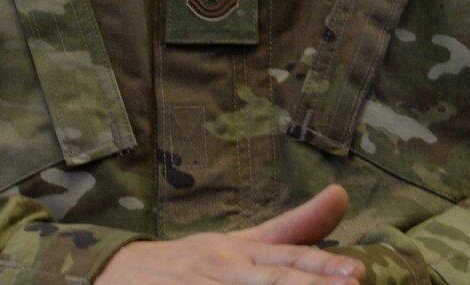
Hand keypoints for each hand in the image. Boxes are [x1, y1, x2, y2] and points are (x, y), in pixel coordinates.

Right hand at [96, 184, 364, 283]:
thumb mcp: (238, 243)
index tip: (357, 273)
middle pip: (268, 283)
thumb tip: (343, 194)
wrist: (113, 276)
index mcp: (237, 254)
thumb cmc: (189, 264)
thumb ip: (293, 228)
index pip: (286, 260)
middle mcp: (219, 272)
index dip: (321, 267)